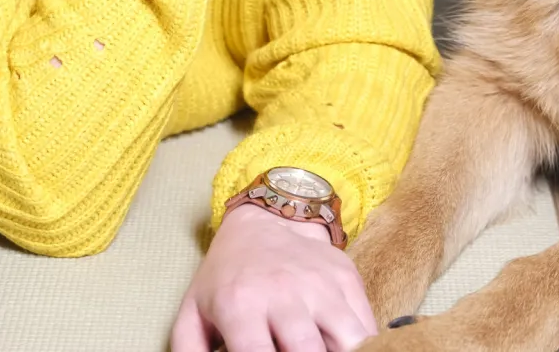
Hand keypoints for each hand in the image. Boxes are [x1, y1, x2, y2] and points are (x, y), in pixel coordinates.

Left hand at [172, 204, 377, 351]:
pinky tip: (339, 349)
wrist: (264, 220)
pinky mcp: (346, 277)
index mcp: (240, 305)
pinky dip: (360, 346)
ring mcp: (320, 284)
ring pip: (348, 339)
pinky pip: (365, 325)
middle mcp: (283, 292)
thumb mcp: (192, 313)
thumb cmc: (225, 278)